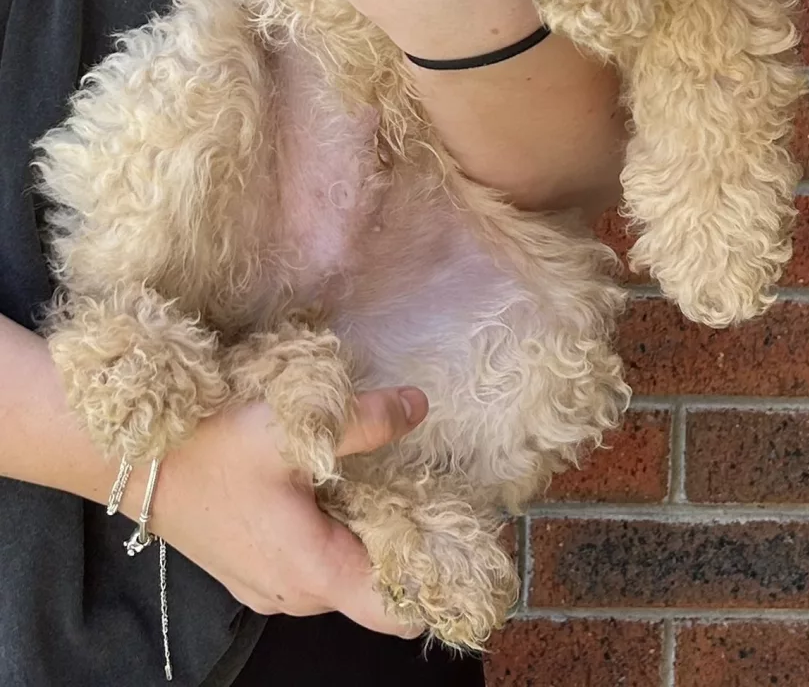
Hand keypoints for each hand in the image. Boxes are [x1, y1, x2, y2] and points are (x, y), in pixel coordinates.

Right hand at [131, 387, 427, 630]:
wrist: (132, 458)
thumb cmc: (211, 446)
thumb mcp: (294, 426)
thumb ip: (365, 420)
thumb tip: (418, 406)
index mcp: (314, 571)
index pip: (397, 610)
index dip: (438, 579)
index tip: (468, 538)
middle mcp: (295, 595)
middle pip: (373, 588)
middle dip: (403, 543)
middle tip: (427, 487)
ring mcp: (269, 587)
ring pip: (340, 573)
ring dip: (363, 533)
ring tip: (379, 476)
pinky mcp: (250, 570)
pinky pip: (309, 564)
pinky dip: (330, 533)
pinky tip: (330, 484)